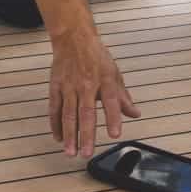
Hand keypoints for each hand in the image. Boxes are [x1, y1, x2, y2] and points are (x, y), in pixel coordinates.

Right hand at [48, 27, 140, 157]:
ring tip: (71, 152)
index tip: (115, 134)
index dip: (113, 118)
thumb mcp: (114, 74)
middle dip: (86, 134)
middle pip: (86, 112)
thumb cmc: (96, 57)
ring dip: (69, 134)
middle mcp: (87, 84)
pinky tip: (58, 138)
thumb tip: (135, 114)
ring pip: (68, 113)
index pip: (111, 101)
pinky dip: (55, 124)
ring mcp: (69, 85)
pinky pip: (54, 108)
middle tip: (87, 154)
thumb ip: (123, 97)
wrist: (73, 38)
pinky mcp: (56, 86)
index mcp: (105, 79)